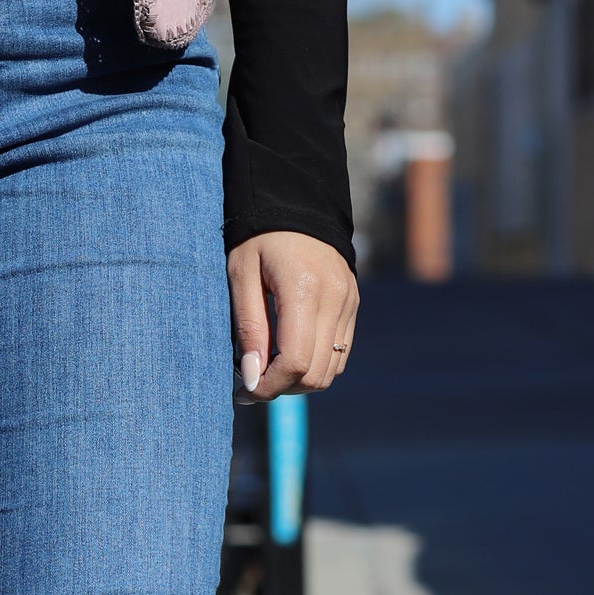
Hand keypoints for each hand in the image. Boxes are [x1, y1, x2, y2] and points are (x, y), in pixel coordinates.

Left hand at [227, 231, 357, 400]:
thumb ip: (248, 328)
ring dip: (299, 380)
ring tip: (268, 368)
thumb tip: (251, 377)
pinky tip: (288, 353)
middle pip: (317, 373)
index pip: (296, 362)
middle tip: (251, 382)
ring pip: (332, 369)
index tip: (243, 391)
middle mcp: (335, 299)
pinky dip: (316, 364)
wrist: (296, 203)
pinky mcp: (353, 305)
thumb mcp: (240, 276)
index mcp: (304, 290)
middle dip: (282, 388)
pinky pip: (340, 353)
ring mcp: (350, 303)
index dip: (269, 386)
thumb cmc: (257, 238)